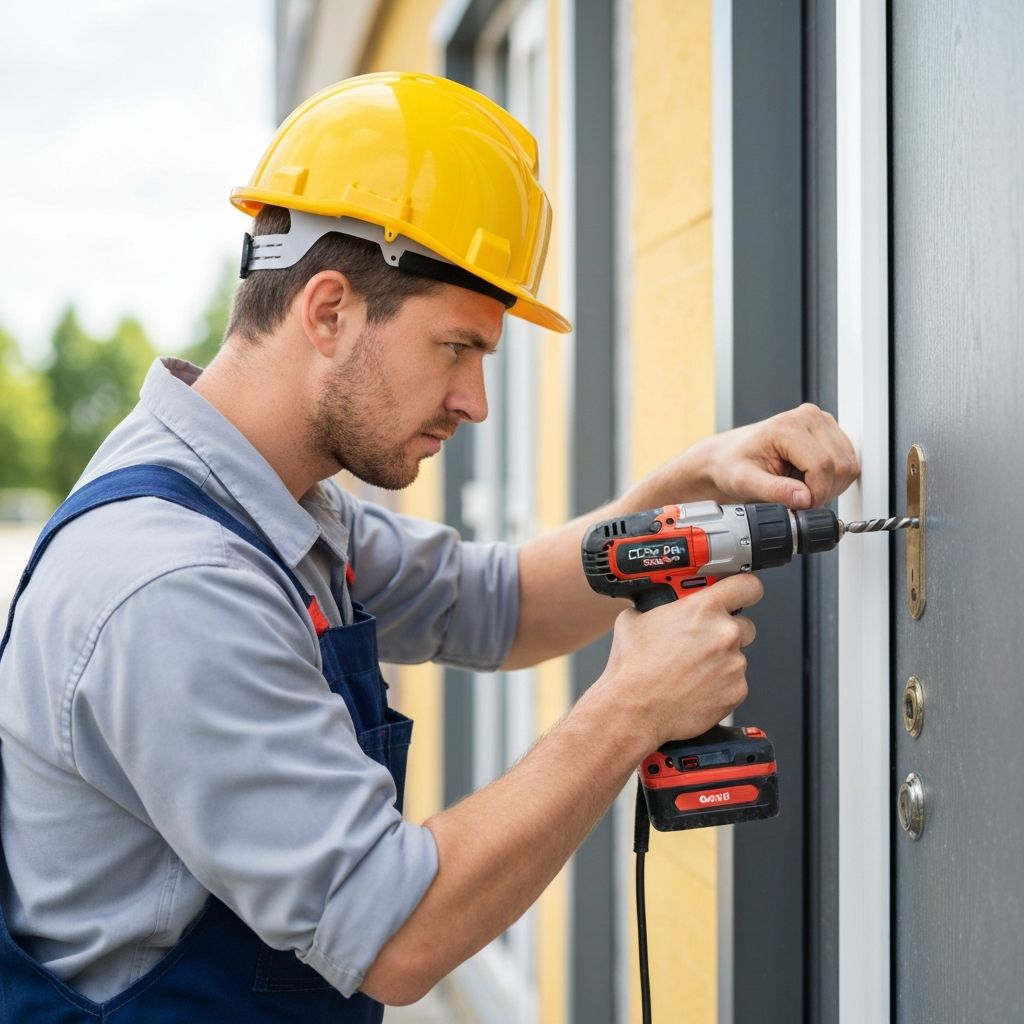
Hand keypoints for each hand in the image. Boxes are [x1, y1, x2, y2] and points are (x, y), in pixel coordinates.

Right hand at [590, 574, 763, 748]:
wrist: (634, 709)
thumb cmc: (633, 668)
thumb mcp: (635, 619)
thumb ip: (660, 607)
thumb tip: (661, 605)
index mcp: (703, 609)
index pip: (747, 585)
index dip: (744, 588)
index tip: (741, 593)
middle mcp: (724, 634)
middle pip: (744, 624)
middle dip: (726, 631)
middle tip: (703, 642)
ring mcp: (734, 664)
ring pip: (737, 656)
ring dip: (720, 661)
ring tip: (691, 670)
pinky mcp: (736, 691)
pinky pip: (735, 682)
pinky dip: (720, 685)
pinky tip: (695, 687)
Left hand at [690, 404, 859, 507]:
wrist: (728, 457)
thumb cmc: (732, 465)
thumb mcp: (745, 482)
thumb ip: (774, 491)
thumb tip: (803, 499)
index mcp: (788, 426)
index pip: (823, 465)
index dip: (817, 493)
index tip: (801, 505)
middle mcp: (809, 418)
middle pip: (841, 466)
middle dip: (824, 491)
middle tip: (800, 500)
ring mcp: (823, 423)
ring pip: (849, 465)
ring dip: (831, 486)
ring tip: (802, 489)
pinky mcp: (830, 432)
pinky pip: (847, 463)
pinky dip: (834, 479)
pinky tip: (810, 480)